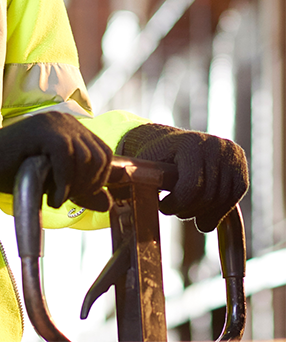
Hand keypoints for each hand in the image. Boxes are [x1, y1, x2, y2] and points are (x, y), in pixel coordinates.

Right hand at [0, 111, 112, 210]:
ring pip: (86, 157)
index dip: (97, 181)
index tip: (76, 195)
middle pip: (100, 156)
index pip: (104, 154)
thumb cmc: (12, 172)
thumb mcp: (54, 183)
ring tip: (55, 196)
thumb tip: (107, 204)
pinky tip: (52, 195)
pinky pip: (67, 155)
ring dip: (75, 186)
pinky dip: (64, 182)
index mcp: (69, 129)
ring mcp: (52, 121)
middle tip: (64, 198)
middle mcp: (64, 120)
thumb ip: (80, 189)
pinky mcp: (41, 129)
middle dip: (88, 185)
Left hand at [118, 124, 248, 231]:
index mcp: (190, 143)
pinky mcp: (240, 162)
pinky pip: (236, 195)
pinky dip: (221, 208)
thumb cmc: (152, 155)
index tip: (164, 207)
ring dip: (206, 213)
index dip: (177, 204)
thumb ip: (135, 179)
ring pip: (224, 199)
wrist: (169, 140)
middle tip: (174, 212)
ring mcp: (230, 152)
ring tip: (189, 215)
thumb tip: (116, 196)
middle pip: (209, 196)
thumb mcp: (143, 164)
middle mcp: (215, 144)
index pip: (192, 187)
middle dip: (189, 209)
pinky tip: (205, 214)